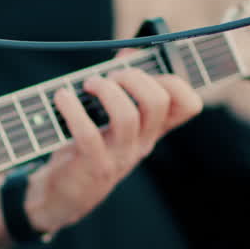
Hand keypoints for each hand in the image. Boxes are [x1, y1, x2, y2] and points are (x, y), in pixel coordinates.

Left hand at [24, 65, 201, 234]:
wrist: (61, 197)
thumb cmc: (85, 151)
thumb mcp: (109, 121)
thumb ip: (120, 88)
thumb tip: (126, 51)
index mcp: (152, 131)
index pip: (188, 105)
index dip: (174, 80)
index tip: (143, 68)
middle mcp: (143, 143)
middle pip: (159, 102)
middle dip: (134, 78)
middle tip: (111, 77)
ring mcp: (120, 157)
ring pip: (128, 116)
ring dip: (106, 90)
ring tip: (88, 84)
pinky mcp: (94, 166)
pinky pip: (89, 134)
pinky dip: (73, 110)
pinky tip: (61, 98)